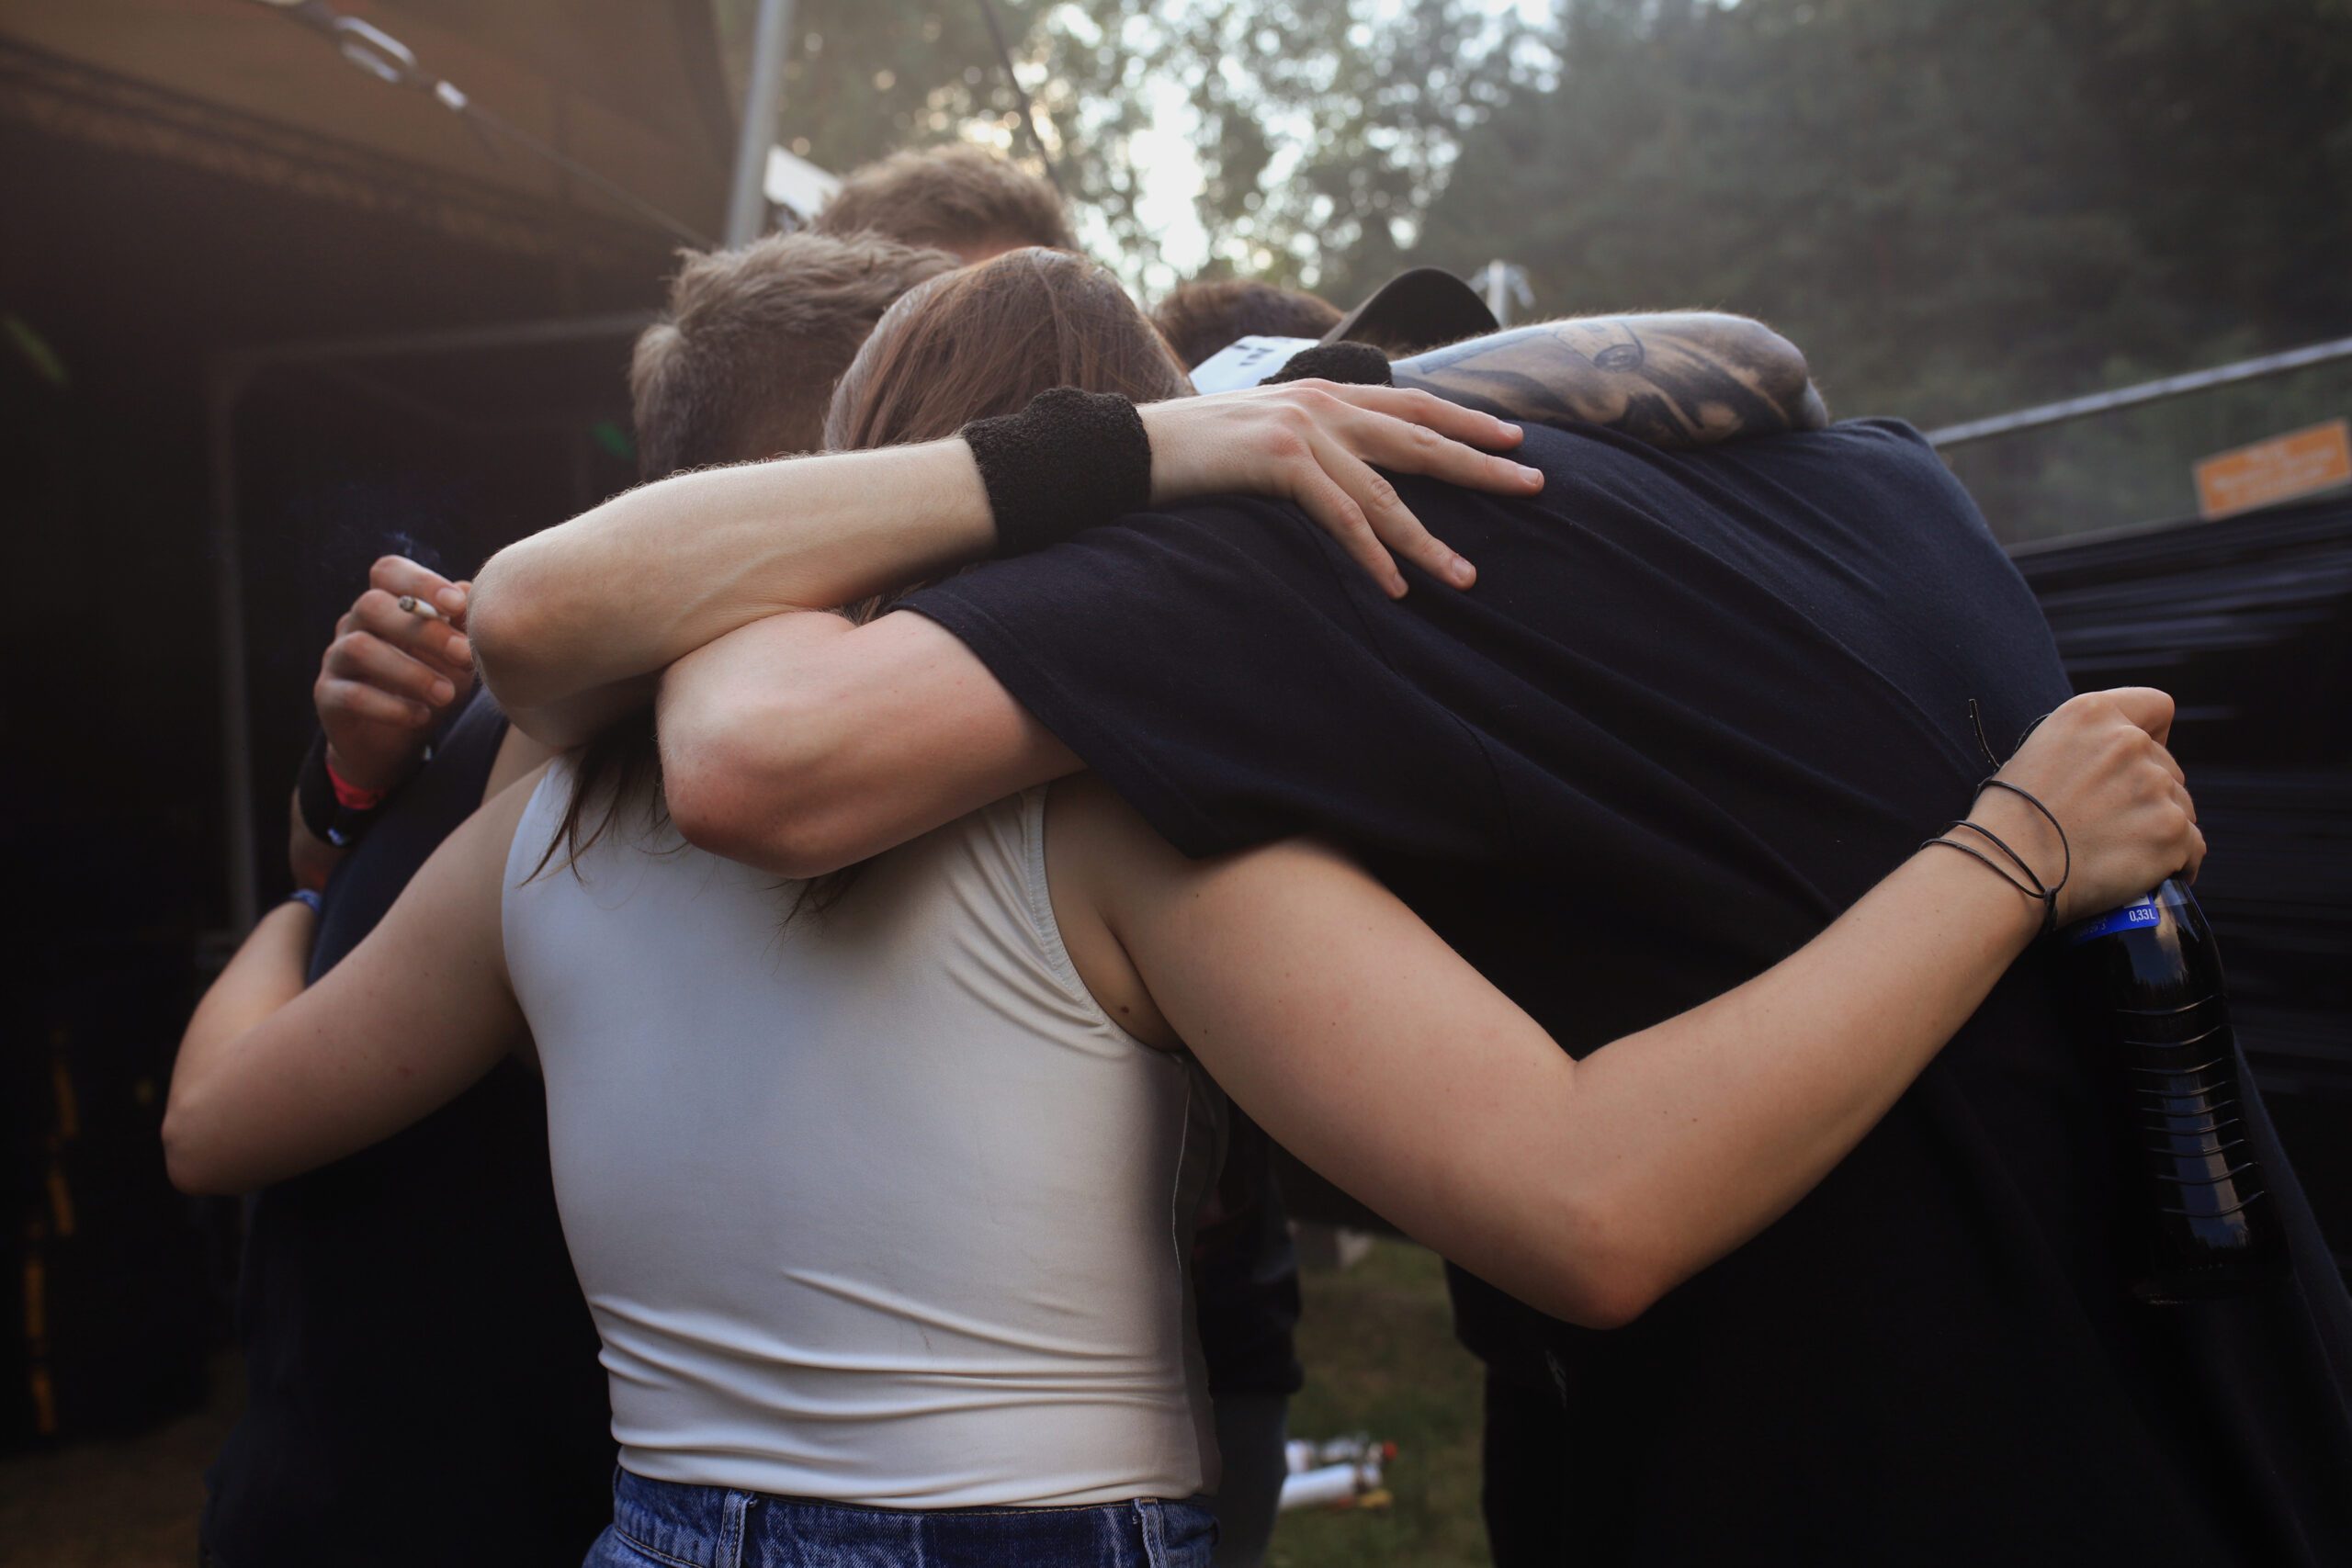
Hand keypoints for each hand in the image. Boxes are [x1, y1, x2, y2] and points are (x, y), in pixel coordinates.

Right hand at [315, 556, 474, 791]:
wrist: (396, 741)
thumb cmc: (432, 683)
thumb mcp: (455, 656)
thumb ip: (461, 625)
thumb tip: (467, 590)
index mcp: (386, 604)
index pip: (388, 571)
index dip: (420, 582)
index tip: (458, 604)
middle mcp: (354, 624)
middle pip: (371, 605)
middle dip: (422, 629)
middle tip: (464, 654)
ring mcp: (336, 658)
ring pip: (358, 648)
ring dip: (409, 671)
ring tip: (446, 694)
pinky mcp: (327, 696)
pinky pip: (351, 695)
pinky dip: (390, 706)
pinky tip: (421, 716)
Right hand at [1139, 381, 1543, 597]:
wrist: (1131, 446)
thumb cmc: (1194, 452)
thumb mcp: (1263, 435)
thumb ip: (1310, 442)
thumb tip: (1345, 470)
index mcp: (1323, 395)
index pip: (1413, 406)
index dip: (1467, 422)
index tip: (1514, 440)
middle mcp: (1323, 405)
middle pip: (1421, 439)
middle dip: (1482, 465)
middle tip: (1535, 485)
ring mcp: (1303, 430)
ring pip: (1387, 492)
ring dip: (1429, 541)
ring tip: (1466, 577)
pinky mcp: (1278, 461)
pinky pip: (1340, 514)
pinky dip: (1371, 554)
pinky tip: (1395, 587)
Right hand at [1964, 688, 2202, 924]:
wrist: (2007, 870)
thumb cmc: (2011, 819)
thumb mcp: (2038, 752)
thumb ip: (2088, 744)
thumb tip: (2119, 762)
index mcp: (2093, 714)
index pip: (2157, 707)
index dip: (2154, 734)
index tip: (2137, 763)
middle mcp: (2129, 741)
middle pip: (2168, 766)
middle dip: (2148, 793)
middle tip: (2108, 823)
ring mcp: (2155, 786)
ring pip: (2182, 806)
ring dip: (2160, 827)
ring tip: (2117, 851)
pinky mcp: (2172, 831)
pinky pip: (2193, 848)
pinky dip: (2176, 862)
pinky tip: (2145, 873)